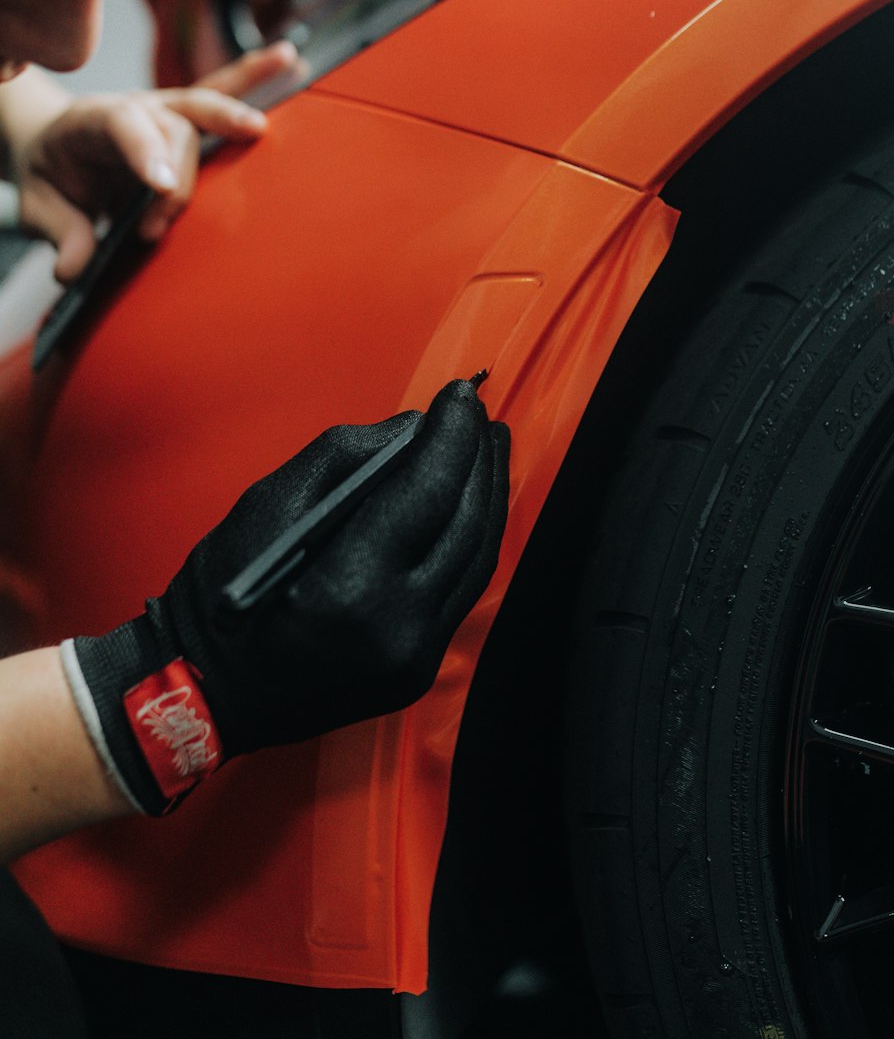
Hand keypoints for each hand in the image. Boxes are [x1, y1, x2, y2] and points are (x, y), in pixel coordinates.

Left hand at [15, 42, 297, 281]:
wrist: (56, 149)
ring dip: (231, 115)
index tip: (161, 189)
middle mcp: (134, 107)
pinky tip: (287, 59)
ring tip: (257, 127)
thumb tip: (74, 269)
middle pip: (172, 125)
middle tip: (167, 214)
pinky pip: (223, 90)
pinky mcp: (186, 117)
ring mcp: (164, 108)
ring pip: (203, 102)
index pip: (123, 126)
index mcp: (92, 121)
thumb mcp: (41, 205)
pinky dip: (254, 75)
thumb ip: (60, 233)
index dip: (145, 153)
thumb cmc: (54, 175)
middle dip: (181, 172)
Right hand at [64, 380, 510, 813]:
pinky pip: (464, 589)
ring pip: (478, 559)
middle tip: (478, 411)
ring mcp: (415, 656)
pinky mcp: (420, 669)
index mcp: (349, 586)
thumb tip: (414, 428)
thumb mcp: (264, 507)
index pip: (427, 492)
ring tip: (487, 445)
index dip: (451, 435)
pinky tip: (471, 502)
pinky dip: (473, 537)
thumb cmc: (220, 597)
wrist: (207, 697)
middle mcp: (397, 627)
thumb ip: (344, 458)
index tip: (461, 392)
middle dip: (479, 458)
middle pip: (466, 524)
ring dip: (488, 495)